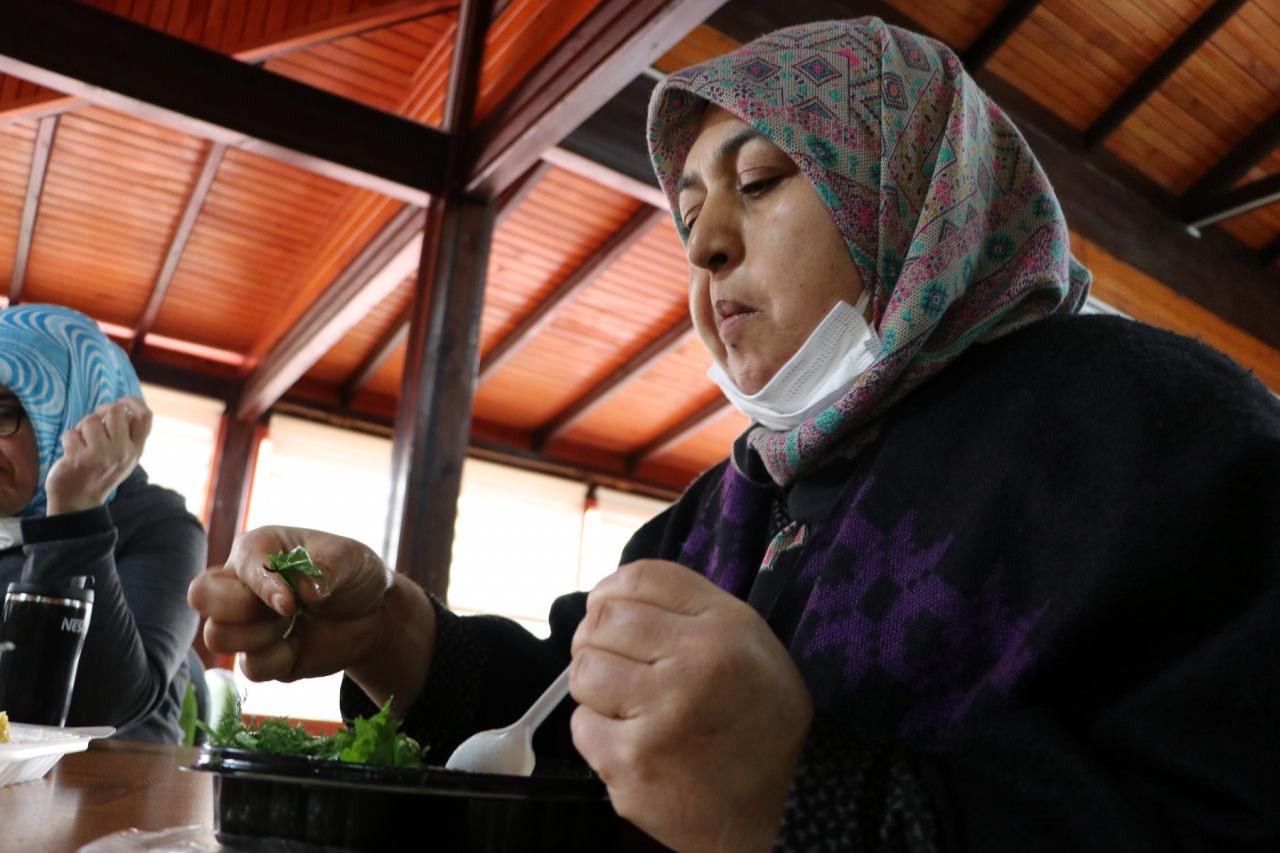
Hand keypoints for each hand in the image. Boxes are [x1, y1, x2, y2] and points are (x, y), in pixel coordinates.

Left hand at [45, 397, 150, 514]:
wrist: (79, 502)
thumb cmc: (100, 472)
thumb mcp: (123, 456)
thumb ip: (127, 434)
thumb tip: (122, 405)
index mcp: (136, 450)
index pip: (145, 417)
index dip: (134, 402)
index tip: (122, 401)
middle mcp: (123, 453)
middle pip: (116, 411)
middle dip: (101, 412)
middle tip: (94, 424)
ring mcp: (102, 456)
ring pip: (90, 420)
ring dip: (81, 428)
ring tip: (82, 443)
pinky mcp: (80, 459)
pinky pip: (71, 433)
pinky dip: (68, 439)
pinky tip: (71, 454)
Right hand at [187, 526, 435, 714]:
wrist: (373, 614)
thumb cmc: (354, 573)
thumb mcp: (352, 558)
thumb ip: (328, 566)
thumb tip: (304, 590)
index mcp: (257, 549)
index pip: (236, 565)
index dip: (261, 586)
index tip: (292, 603)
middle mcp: (241, 584)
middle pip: (201, 596)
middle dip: (242, 609)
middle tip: (286, 610)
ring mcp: (246, 623)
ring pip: (216, 637)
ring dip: (261, 636)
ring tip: (294, 623)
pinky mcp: (259, 656)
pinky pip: (249, 668)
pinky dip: (278, 661)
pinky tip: (299, 645)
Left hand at [569, 560, 812, 852]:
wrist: (780, 808)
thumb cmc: (760, 720)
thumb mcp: (750, 643)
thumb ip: (690, 611)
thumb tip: (613, 596)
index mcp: (724, 628)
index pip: (640, 578)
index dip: (610, 591)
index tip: (608, 611)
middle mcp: (694, 665)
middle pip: (602, 621)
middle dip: (596, 640)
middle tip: (614, 663)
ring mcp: (661, 716)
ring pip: (583, 672)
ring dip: (594, 687)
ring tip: (625, 705)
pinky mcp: (633, 763)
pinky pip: (582, 726)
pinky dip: (597, 733)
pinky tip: (630, 742)